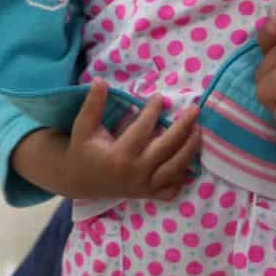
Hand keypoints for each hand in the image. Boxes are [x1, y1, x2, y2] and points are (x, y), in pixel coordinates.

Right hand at [47, 80, 201, 200]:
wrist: (77, 180)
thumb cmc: (82, 150)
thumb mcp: (83, 126)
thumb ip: (93, 104)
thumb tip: (100, 80)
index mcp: (119, 157)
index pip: (143, 130)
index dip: (153, 112)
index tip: (160, 97)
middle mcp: (135, 174)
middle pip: (166, 149)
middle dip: (183, 128)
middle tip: (195, 109)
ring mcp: (143, 187)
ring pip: (175, 169)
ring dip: (190, 150)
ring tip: (199, 130)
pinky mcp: (146, 194)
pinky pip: (171, 190)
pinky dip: (183, 178)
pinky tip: (191, 162)